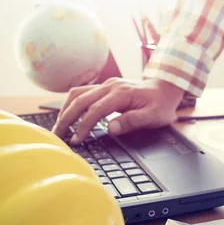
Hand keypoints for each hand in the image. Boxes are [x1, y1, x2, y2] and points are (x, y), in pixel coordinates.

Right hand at [52, 78, 184, 143]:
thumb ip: (133, 121)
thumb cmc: (161, 104)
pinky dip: (71, 103)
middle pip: (81, 99)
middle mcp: (110, 85)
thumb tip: (111, 128)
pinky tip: (67, 115)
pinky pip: (82, 92)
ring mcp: (106, 84)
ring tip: (59, 127)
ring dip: (65, 109)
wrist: (166, 88)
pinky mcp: (104, 87)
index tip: (76, 140)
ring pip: (78, 93)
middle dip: (67, 118)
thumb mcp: (154, 116)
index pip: (96, 110)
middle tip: (57, 136)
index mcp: (122, 93)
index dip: (84, 125)